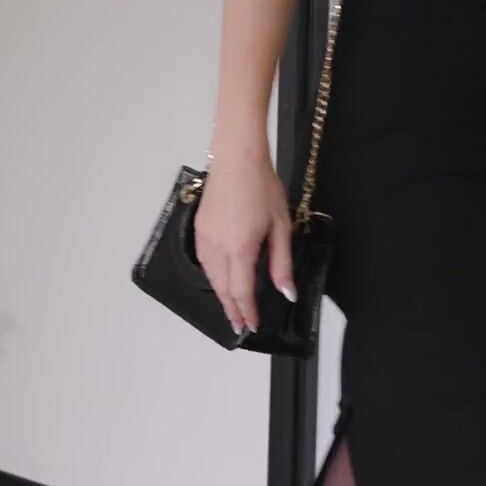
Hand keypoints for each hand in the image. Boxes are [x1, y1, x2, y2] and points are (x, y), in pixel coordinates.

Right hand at [193, 145, 294, 334]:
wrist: (237, 159)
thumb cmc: (262, 187)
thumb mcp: (281, 226)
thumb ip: (281, 263)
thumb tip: (286, 292)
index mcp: (240, 248)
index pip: (241, 291)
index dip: (247, 312)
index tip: (251, 326)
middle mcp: (218, 247)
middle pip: (222, 289)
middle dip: (231, 309)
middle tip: (239, 326)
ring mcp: (205, 238)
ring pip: (210, 277)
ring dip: (220, 295)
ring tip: (231, 307)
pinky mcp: (199, 228)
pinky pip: (204, 262)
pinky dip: (212, 277)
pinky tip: (220, 279)